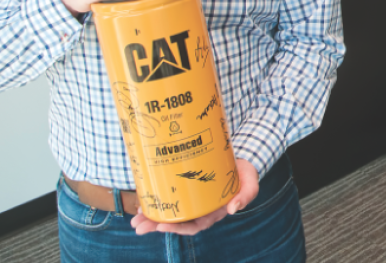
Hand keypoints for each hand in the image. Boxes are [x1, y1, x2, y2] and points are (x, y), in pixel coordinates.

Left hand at [131, 158, 257, 235]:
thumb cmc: (244, 172)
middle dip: (156, 225)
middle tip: (138, 226)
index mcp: (213, 212)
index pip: (194, 226)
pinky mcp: (185, 188)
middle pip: (176, 222)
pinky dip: (156, 201)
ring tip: (135, 219)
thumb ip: (246, 195)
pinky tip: (144, 200)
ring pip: (170, 212)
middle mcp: (200, 209)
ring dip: (151, 217)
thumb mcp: (250, 182)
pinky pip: (169, 198)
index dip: (177, 229)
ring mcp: (191, 200)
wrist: (239, 157)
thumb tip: (233, 209)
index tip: (162, 226)